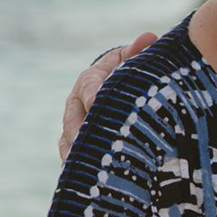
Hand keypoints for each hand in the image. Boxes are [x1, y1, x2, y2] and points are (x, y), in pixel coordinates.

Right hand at [60, 33, 154, 159]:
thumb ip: (138, 52)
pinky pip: (71, 154)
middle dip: (80, 131)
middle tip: (90, 143)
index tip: (95, 103)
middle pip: (73, 117)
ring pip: (68, 138)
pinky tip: (87, 180)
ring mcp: (74, 123)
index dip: (92, 93)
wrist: (121, 91)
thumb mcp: (135, 62)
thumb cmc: (131, 74)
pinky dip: (77, 166)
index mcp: (91, 79)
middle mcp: (77, 102)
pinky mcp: (76, 142)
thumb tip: (149, 37)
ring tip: (87, 167)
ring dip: (76, 152)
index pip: (88, 84)